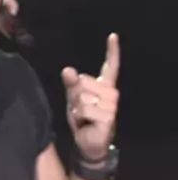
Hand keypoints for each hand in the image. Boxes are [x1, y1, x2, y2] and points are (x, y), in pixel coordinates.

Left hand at [62, 34, 119, 161]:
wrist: (88, 143)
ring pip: (82, 96)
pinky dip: (79, 117)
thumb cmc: (83, 119)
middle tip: (82, 109)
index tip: (112, 36)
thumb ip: (71, 85)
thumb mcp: (74, 100)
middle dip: (76, 96)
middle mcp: (111, 94)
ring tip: (84, 117)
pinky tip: (86, 123)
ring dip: (77, 108)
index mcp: (105, 86)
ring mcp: (111, 106)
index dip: (112, 51)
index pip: (110, 66)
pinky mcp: (108, 117)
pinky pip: (84, 109)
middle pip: (83, 82)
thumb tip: (67, 69)